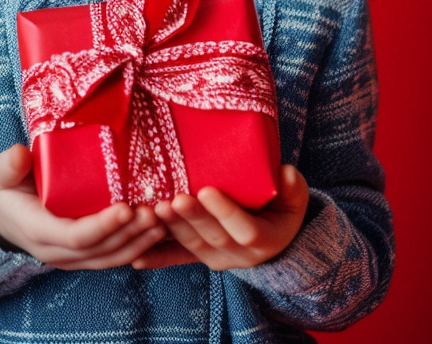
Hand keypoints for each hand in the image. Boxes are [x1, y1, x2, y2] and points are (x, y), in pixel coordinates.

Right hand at [0, 144, 166, 269]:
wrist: (4, 218)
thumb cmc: (7, 192)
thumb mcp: (1, 175)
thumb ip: (9, 165)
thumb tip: (20, 153)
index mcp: (37, 231)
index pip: (75, 236)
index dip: (102, 225)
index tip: (126, 206)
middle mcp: (57, 252)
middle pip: (100, 250)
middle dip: (130, 233)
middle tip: (155, 211)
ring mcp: (72, 259)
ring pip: (111, 258)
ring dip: (139, 242)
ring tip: (162, 221)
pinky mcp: (84, 258)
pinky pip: (113, 258)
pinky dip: (137, 248)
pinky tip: (156, 233)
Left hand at [132, 164, 309, 270]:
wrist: (271, 233)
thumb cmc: (281, 207)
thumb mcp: (294, 198)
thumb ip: (292, 188)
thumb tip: (285, 173)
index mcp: (267, 240)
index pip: (246, 230)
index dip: (225, 212)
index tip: (206, 190)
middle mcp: (240, 256)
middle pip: (212, 238)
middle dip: (191, 218)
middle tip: (174, 199)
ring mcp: (216, 258)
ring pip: (191, 245)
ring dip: (171, 229)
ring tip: (154, 209)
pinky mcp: (198, 257)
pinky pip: (176, 259)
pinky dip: (157, 258)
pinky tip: (137, 257)